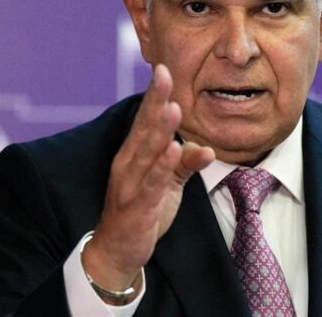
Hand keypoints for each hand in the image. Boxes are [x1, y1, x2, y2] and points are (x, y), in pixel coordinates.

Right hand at [81, 64, 214, 293]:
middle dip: (154, 101)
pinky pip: (152, 185)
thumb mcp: (167, 185)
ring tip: (173, 108)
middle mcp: (128, 165)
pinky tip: (173, 152)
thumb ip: (184, 165)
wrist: (116, 252)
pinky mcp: (138, 208)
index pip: (144, 120)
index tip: (163, 69)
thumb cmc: (141, 212)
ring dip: (160, 130)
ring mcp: (130, 186)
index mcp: (133, 156)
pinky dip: (162, 168)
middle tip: (164, 74)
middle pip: (143, 128)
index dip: (154, 96)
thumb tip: (205, 148)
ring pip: (146, 153)